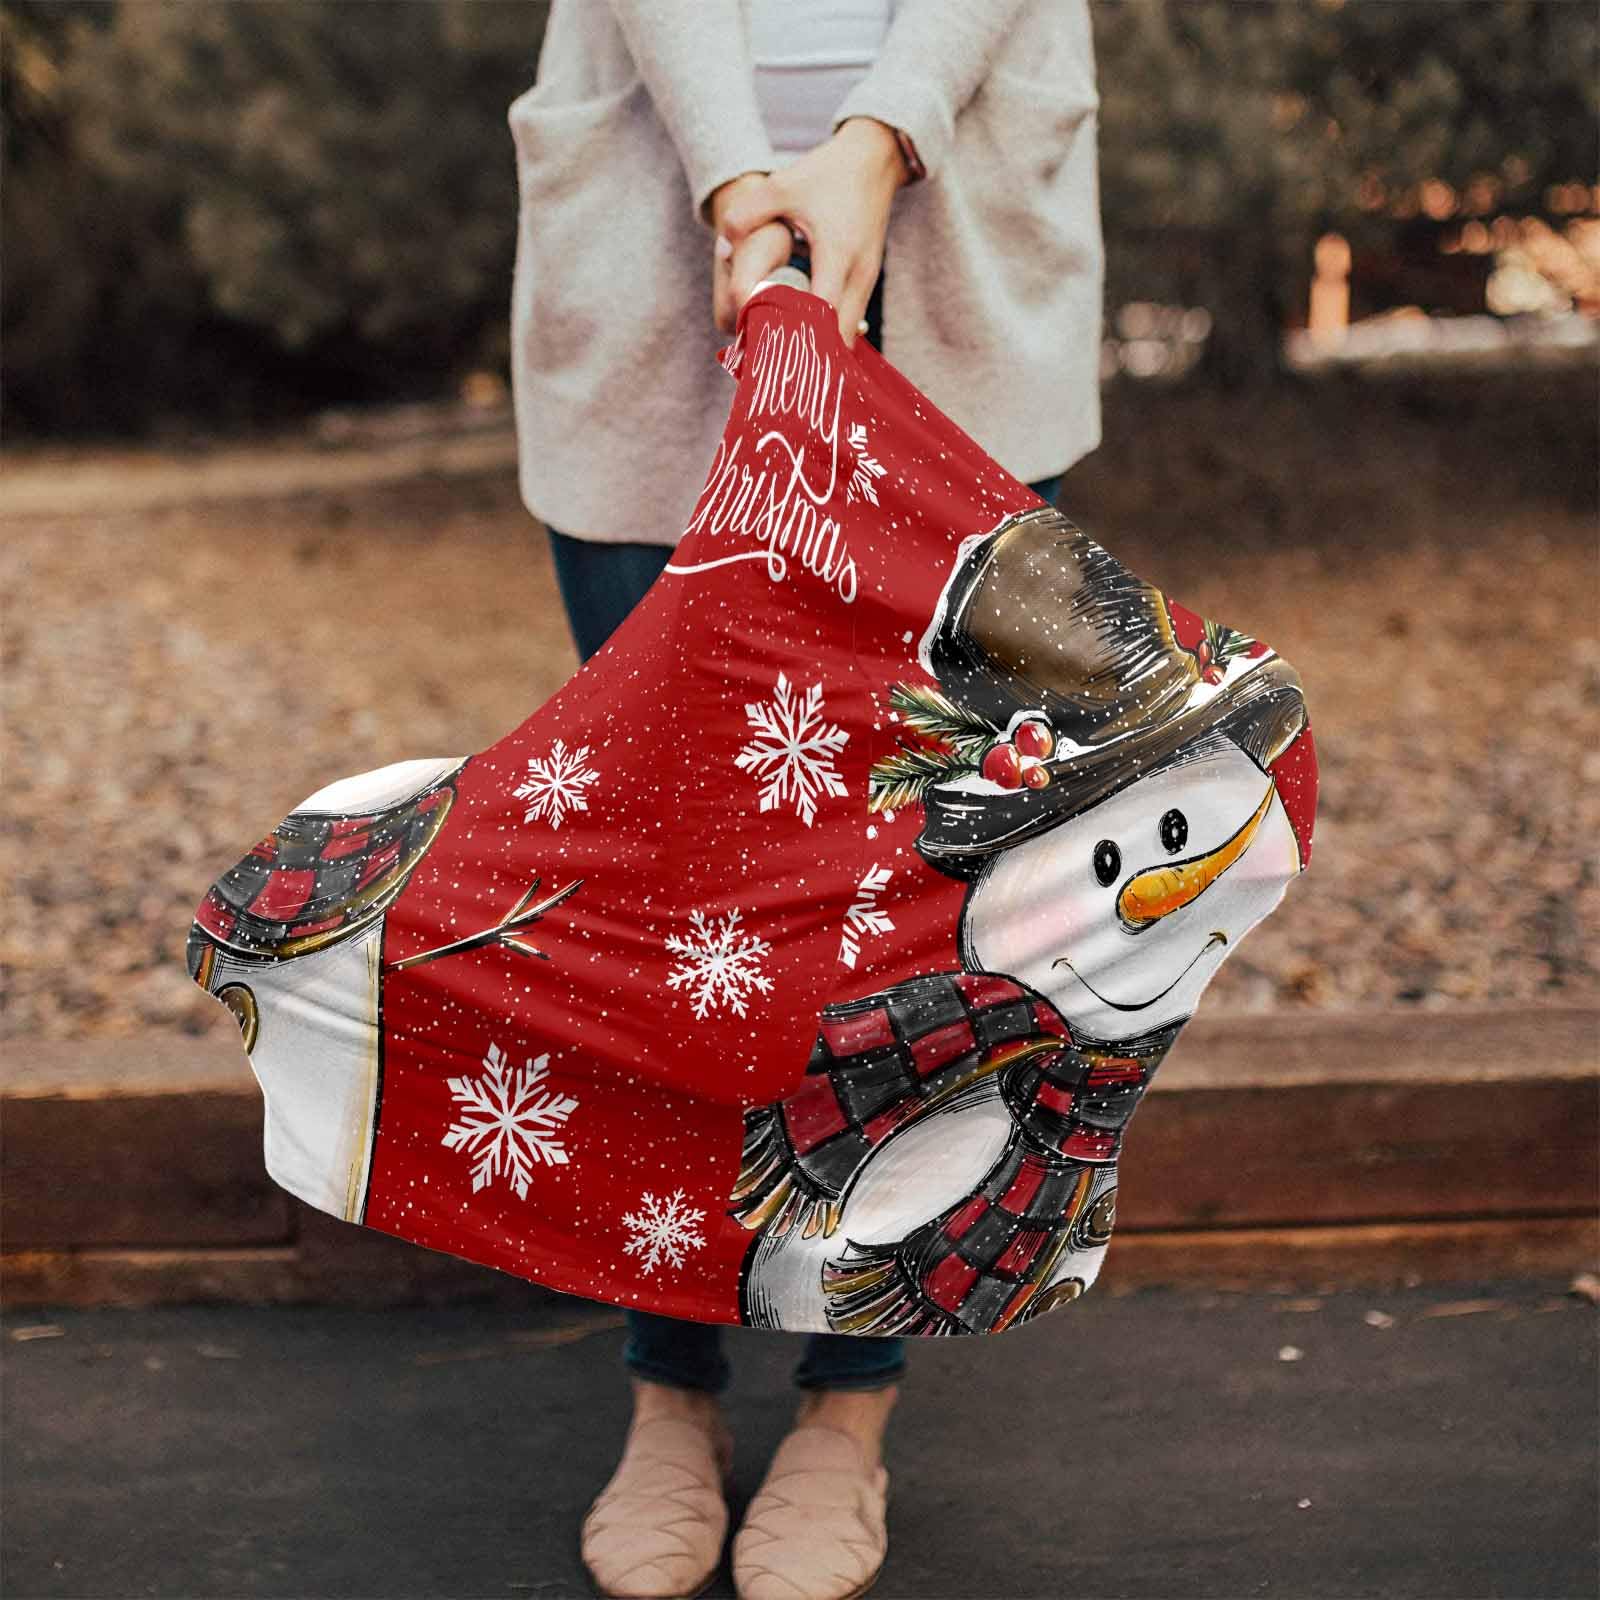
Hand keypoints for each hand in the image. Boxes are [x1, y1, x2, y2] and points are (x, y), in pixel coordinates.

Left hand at [715, 118, 908, 346]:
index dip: (798, 336)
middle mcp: (858, 274)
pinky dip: (829, 335)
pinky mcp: (867, 282)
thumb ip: (746, 214)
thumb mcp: (782, 186)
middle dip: (810, 356)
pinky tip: (803, 339)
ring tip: (786, 358)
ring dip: (820, 348)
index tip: (771, 351)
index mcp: (837, 254)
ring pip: (847, 335)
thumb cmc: (827, 173)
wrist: (874, 159)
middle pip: (839, 338)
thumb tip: (722, 249)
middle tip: (775, 365)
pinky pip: (849, 322)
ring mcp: (867, 281)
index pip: (821, 314)